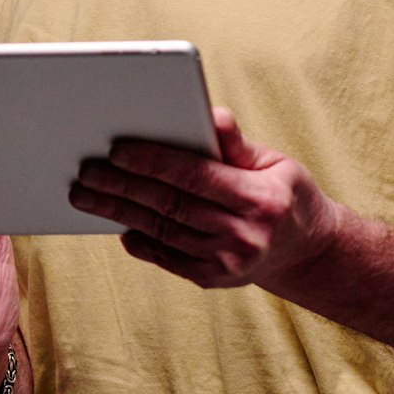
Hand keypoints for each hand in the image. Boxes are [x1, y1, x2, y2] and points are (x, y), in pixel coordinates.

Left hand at [69, 106, 339, 288]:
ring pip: (162, 231)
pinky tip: (117, 224)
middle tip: (86, 171)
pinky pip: (167, 257)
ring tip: (86, 194)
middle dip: (122, 186)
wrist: (308, 251)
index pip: (195, 175)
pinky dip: (140, 241)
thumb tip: (212, 115)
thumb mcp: (275, 162)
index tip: (116, 148)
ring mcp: (228, 262)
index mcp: (260, 199)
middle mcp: (245, 235)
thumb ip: (237, 144)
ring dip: (119, 212)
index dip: (153, 161)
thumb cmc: (285, 194)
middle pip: (170, 205)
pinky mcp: (214, 279)